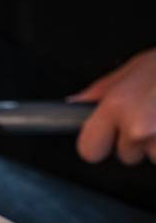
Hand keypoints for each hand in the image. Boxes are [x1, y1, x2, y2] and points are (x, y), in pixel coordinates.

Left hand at [70, 48, 155, 164]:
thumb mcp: (138, 66)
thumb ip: (104, 90)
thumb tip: (75, 103)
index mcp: (118, 105)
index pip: (88, 149)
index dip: (98, 144)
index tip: (106, 137)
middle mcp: (138, 127)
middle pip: (126, 156)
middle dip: (138, 140)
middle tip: (155, 113)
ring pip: (154, 157)